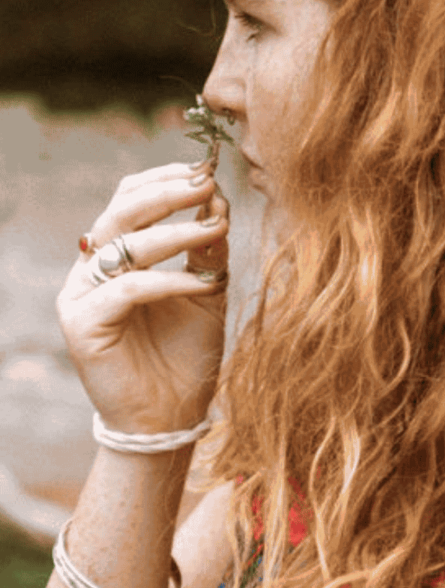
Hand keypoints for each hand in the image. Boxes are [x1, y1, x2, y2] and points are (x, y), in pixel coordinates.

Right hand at [57, 160, 229, 434]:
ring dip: (176, 231)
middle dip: (168, 193)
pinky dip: (171, 280)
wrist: (173, 417)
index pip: (129, 198)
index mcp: (115, 255)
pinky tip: (206, 283)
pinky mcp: (82, 325)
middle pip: (121, 211)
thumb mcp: (207, 289)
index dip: (165, 179)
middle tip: (207, 185)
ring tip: (217, 227)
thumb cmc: (187, 353)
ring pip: (124, 245)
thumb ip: (208, 246)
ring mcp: (81, 296)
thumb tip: (220, 198)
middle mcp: (92, 270)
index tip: (207, 170)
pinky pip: (128, 289)